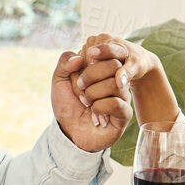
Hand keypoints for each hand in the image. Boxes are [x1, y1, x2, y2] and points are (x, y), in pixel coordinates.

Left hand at [51, 35, 133, 151]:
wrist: (70, 131)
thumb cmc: (67, 105)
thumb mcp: (59, 81)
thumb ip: (64, 63)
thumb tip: (79, 57)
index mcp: (102, 68)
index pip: (104, 53)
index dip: (88, 61)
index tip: (77, 73)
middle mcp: (115, 80)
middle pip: (113, 64)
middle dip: (90, 76)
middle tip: (80, 89)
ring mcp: (122, 96)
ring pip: (115, 84)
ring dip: (93, 93)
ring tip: (86, 103)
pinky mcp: (125, 113)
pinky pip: (116, 103)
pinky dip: (99, 107)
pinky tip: (94, 112)